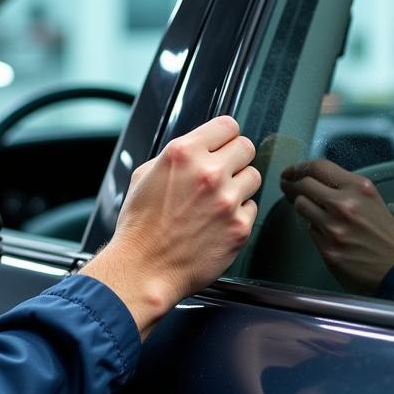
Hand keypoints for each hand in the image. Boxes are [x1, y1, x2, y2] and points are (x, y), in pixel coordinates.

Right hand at [82, 116, 260, 337]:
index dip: (224, 137)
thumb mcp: (145, 175)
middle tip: (222, 174)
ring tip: (218, 201)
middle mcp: (209, 173)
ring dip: (239, 186)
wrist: (144, 269)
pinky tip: (217, 223)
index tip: (222, 145)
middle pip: (247, 147)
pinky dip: (238, 214)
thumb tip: (198, 148)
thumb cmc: (140, 226)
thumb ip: (176, 156)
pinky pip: (251, 208)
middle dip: (235, 159)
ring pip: (253, 177)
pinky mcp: (239, 227)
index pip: (227, 125)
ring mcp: (227, 200)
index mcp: (183, 153)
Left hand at [280, 159, 393, 293]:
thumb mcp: (372, 201)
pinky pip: (310, 231)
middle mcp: (344, 205)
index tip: (289, 172)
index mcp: (358, 188)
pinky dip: (315, 230)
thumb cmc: (388, 235)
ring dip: (304, 208)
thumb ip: (345, 189)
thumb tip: (314, 183)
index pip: (319, 167)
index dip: (299, 167)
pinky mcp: (327, 249)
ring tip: (313, 213)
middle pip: (303, 185)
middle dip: (293, 186)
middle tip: (287, 187)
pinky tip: (327, 234)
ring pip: (301, 207)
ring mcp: (333, 228)